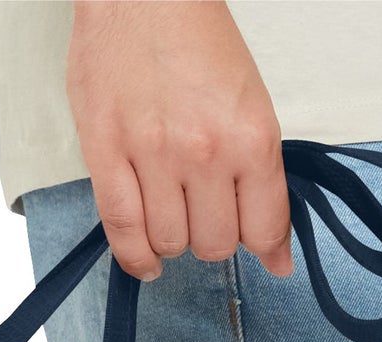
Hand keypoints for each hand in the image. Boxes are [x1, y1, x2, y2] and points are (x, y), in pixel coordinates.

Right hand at [65, 0, 291, 281]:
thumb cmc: (196, 41)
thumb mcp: (250, 103)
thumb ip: (262, 178)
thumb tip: (276, 254)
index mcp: (251, 136)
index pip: (264, 227)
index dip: (265, 247)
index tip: (261, 250)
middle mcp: (205, 152)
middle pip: (216, 243)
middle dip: (214, 237)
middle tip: (206, 213)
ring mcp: (153, 156)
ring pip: (171, 243)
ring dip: (174, 240)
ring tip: (172, 215)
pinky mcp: (105, 155)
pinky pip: (123, 230)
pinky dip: (137, 257)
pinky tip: (147, 260)